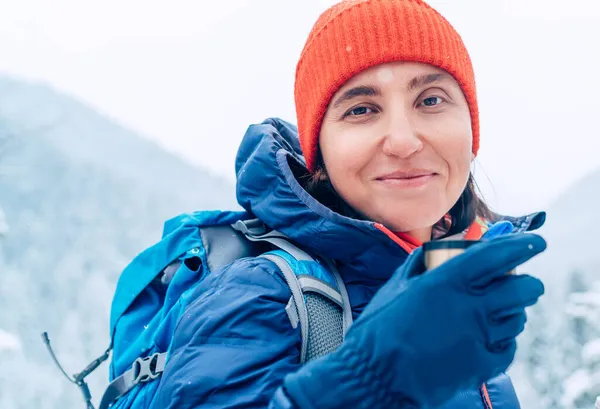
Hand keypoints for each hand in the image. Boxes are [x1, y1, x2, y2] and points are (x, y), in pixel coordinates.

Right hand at [283, 233, 546, 408]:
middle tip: (523, 283)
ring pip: (517, 319)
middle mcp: (469, 306)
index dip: (521, 245)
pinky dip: (503, 340)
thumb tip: (431, 251)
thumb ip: (418, 265)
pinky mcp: (481, 365)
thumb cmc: (380, 329)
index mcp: (447, 281)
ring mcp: (478, 337)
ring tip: (500, 313)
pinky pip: (507, 348)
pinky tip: (490, 338)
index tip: (534, 242)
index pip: (497, 256)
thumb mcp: (396, 286)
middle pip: (521, 288)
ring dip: (513, 312)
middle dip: (528, 283)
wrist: (376, 375)